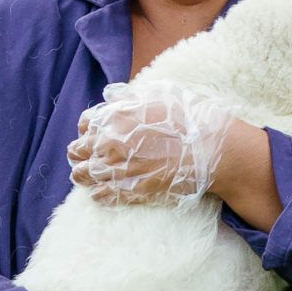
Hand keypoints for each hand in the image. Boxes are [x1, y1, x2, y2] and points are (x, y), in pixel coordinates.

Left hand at [69, 83, 240, 206]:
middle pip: (79, 150)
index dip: (86, 128)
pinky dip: (98, 194)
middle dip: (78, 153)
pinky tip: (98, 193)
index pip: (85, 123)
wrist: (212, 149)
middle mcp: (114, 142)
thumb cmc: (191, 118)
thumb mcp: (160, 95)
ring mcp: (122, 168)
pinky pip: (104, 195)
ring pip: (86, 175)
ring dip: (82, 175)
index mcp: (118, 116)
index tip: (89, 133)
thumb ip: (130, 97)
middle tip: (79, 156)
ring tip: (81, 175)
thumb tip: (111, 97)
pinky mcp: (133, 189)